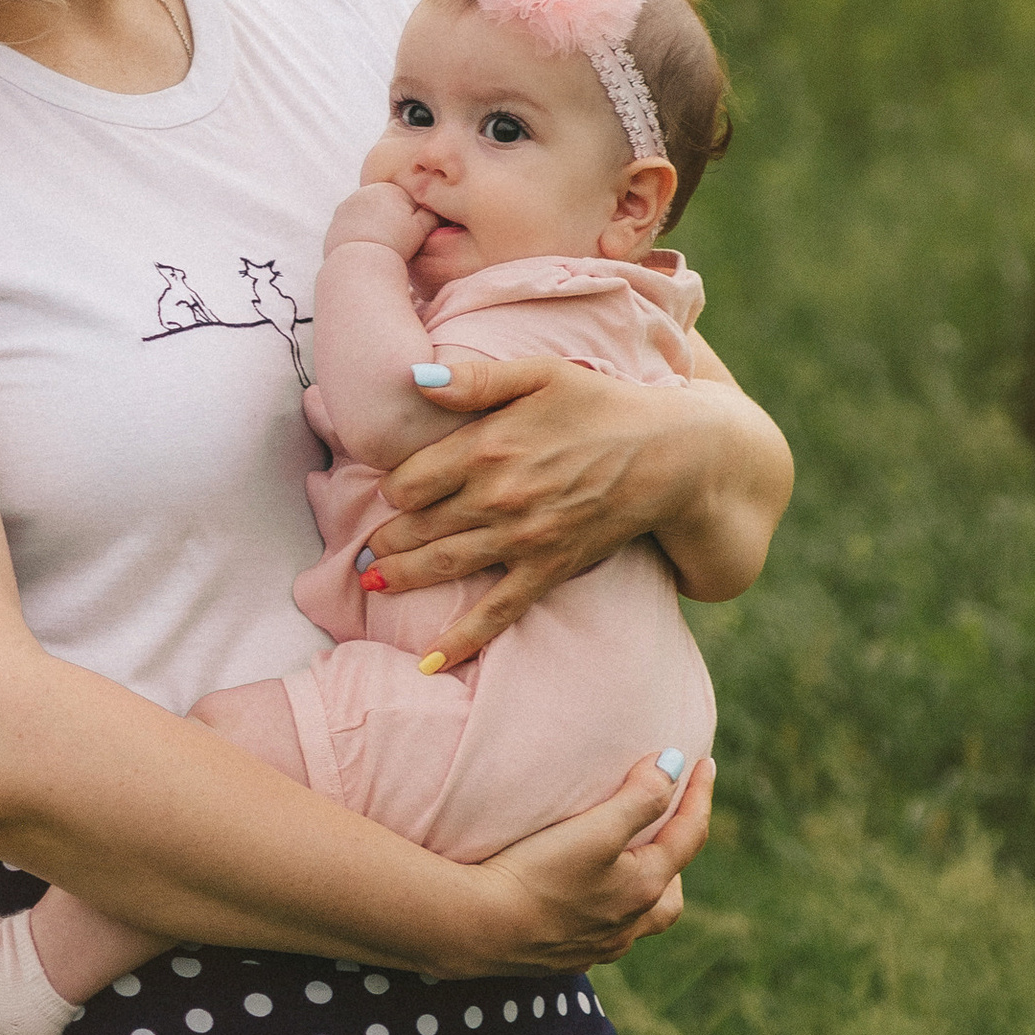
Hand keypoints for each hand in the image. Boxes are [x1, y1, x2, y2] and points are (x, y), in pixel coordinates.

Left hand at [324, 179, 434, 258]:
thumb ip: (431, 212)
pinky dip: (361, 232)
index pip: (407, 200)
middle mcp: (366, 191)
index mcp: (388, 188)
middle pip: (387, 205)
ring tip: (382, 244)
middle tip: (396, 242)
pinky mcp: (337, 219)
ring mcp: (348, 204)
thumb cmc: (395, 245)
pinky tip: (367, 245)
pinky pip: (355, 223)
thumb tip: (434, 205)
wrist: (360, 262)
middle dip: (393, 220)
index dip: (414, 219)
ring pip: (370, 214)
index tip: (411, 235)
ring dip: (377, 225)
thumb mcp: (422, 227)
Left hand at [355, 354, 684, 663]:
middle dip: (385, 542)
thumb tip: (412, 378)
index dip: (395, 489)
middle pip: (418, 527)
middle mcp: (498, 495)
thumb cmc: (602, 404)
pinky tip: (428, 661)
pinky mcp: (549, 568)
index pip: (410, 481)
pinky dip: (462, 638)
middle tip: (364, 553)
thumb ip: (475, 379)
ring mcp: (523, 537)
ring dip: (401, 580)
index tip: (396, 493)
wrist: (669, 453)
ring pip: (444, 565)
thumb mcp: (540, 373)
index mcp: (487, 445)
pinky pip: (498, 610)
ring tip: (374, 586)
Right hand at [448, 754, 715, 970]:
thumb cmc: (537, 873)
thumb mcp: (596, 829)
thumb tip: (674, 764)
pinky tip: (578, 900)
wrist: (476, 928)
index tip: (705, 762)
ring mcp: (594, 948)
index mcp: (644, 889)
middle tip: (666, 832)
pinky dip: (604, 913)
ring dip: (641, 892)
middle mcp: (627, 927)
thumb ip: (640, 796)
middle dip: (675, 862)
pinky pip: (598, 937)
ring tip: (625, 868)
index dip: (700, 796)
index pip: (689, 836)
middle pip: (670, 896)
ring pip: (635, 922)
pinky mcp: (559, 959)